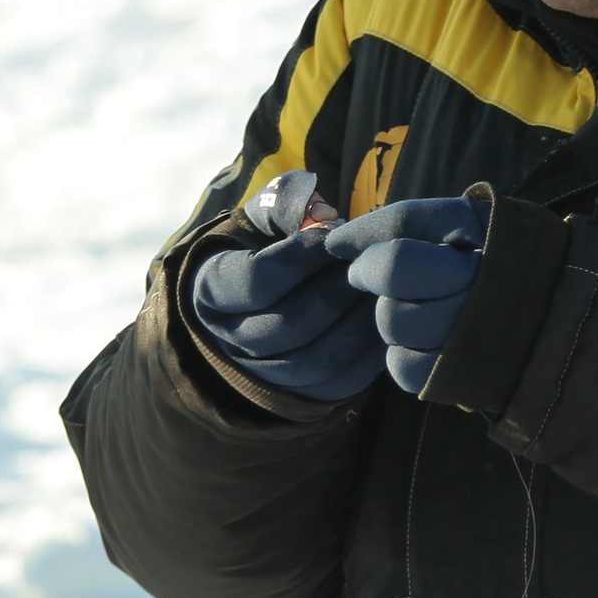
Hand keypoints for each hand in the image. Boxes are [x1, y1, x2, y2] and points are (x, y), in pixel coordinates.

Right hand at [188, 231, 383, 404]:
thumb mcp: (262, 216)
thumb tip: (321, 213)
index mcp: (212, 291)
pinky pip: (338, 384)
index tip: (334, 233)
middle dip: (335, 292)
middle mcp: (230, 339)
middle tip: (369, 264)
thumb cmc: (265, 243)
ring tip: (382, 291)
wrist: (261, 294)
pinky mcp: (299, 393)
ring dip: (356, 323)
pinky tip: (385, 320)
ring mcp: (263, 374)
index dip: (300, 257)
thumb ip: (284, 205)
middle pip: (287, 326)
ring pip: (314, 361)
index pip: (256, 282)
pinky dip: (369, 354)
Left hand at [325, 194, 486, 396]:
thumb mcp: (463, 219)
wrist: (552, 307)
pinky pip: (404, 370)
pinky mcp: (459, 380)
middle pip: (391, 313)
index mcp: (480, 262)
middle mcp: (476, 313)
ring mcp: (469, 352)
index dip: (370, 263)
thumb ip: (402, 220)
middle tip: (396, 284)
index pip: (396, 265)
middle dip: (383, 294)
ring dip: (394, 319)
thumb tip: (337, 242)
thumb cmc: (497, 251)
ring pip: (395, 338)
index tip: (367, 260)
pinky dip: (402, 353)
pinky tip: (422, 337)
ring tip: (418, 306)